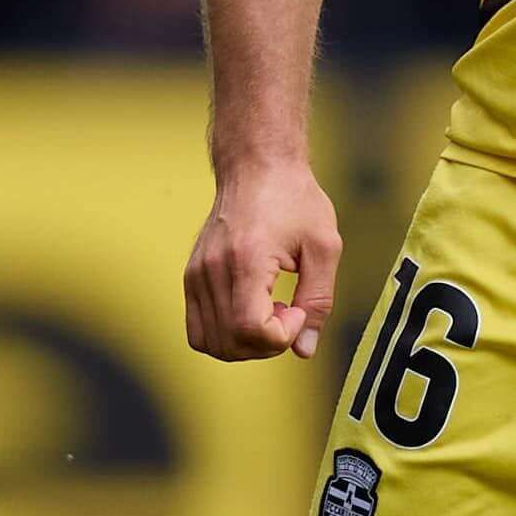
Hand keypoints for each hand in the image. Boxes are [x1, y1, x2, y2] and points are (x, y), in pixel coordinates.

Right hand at [185, 159, 345, 360]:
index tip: (297, 310)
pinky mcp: (190, 276)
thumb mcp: (324, 247)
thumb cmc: (295, 200)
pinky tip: (253, 309)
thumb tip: (303, 348)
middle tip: (290, 312)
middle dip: (267, 344)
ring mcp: (195, 274)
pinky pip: (198, 329)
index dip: (279, 335)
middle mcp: (211, 270)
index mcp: (245, 259)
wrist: (257, 167)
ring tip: (272, 310)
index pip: (250, 328)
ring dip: (246, 343)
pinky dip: (226, 335)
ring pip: (210, 342)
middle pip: (229, 342)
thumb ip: (319, 300)